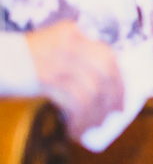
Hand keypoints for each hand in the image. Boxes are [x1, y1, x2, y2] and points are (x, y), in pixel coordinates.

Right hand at [27, 22, 125, 143]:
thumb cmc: (20, 64)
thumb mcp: (52, 51)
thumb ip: (77, 60)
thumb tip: (108, 91)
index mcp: (72, 33)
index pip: (107, 57)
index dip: (119, 82)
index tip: (121, 101)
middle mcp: (68, 43)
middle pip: (105, 74)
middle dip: (112, 99)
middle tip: (111, 116)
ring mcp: (57, 59)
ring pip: (92, 91)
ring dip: (95, 114)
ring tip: (91, 126)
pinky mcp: (45, 78)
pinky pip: (74, 102)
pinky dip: (80, 119)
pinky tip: (76, 129)